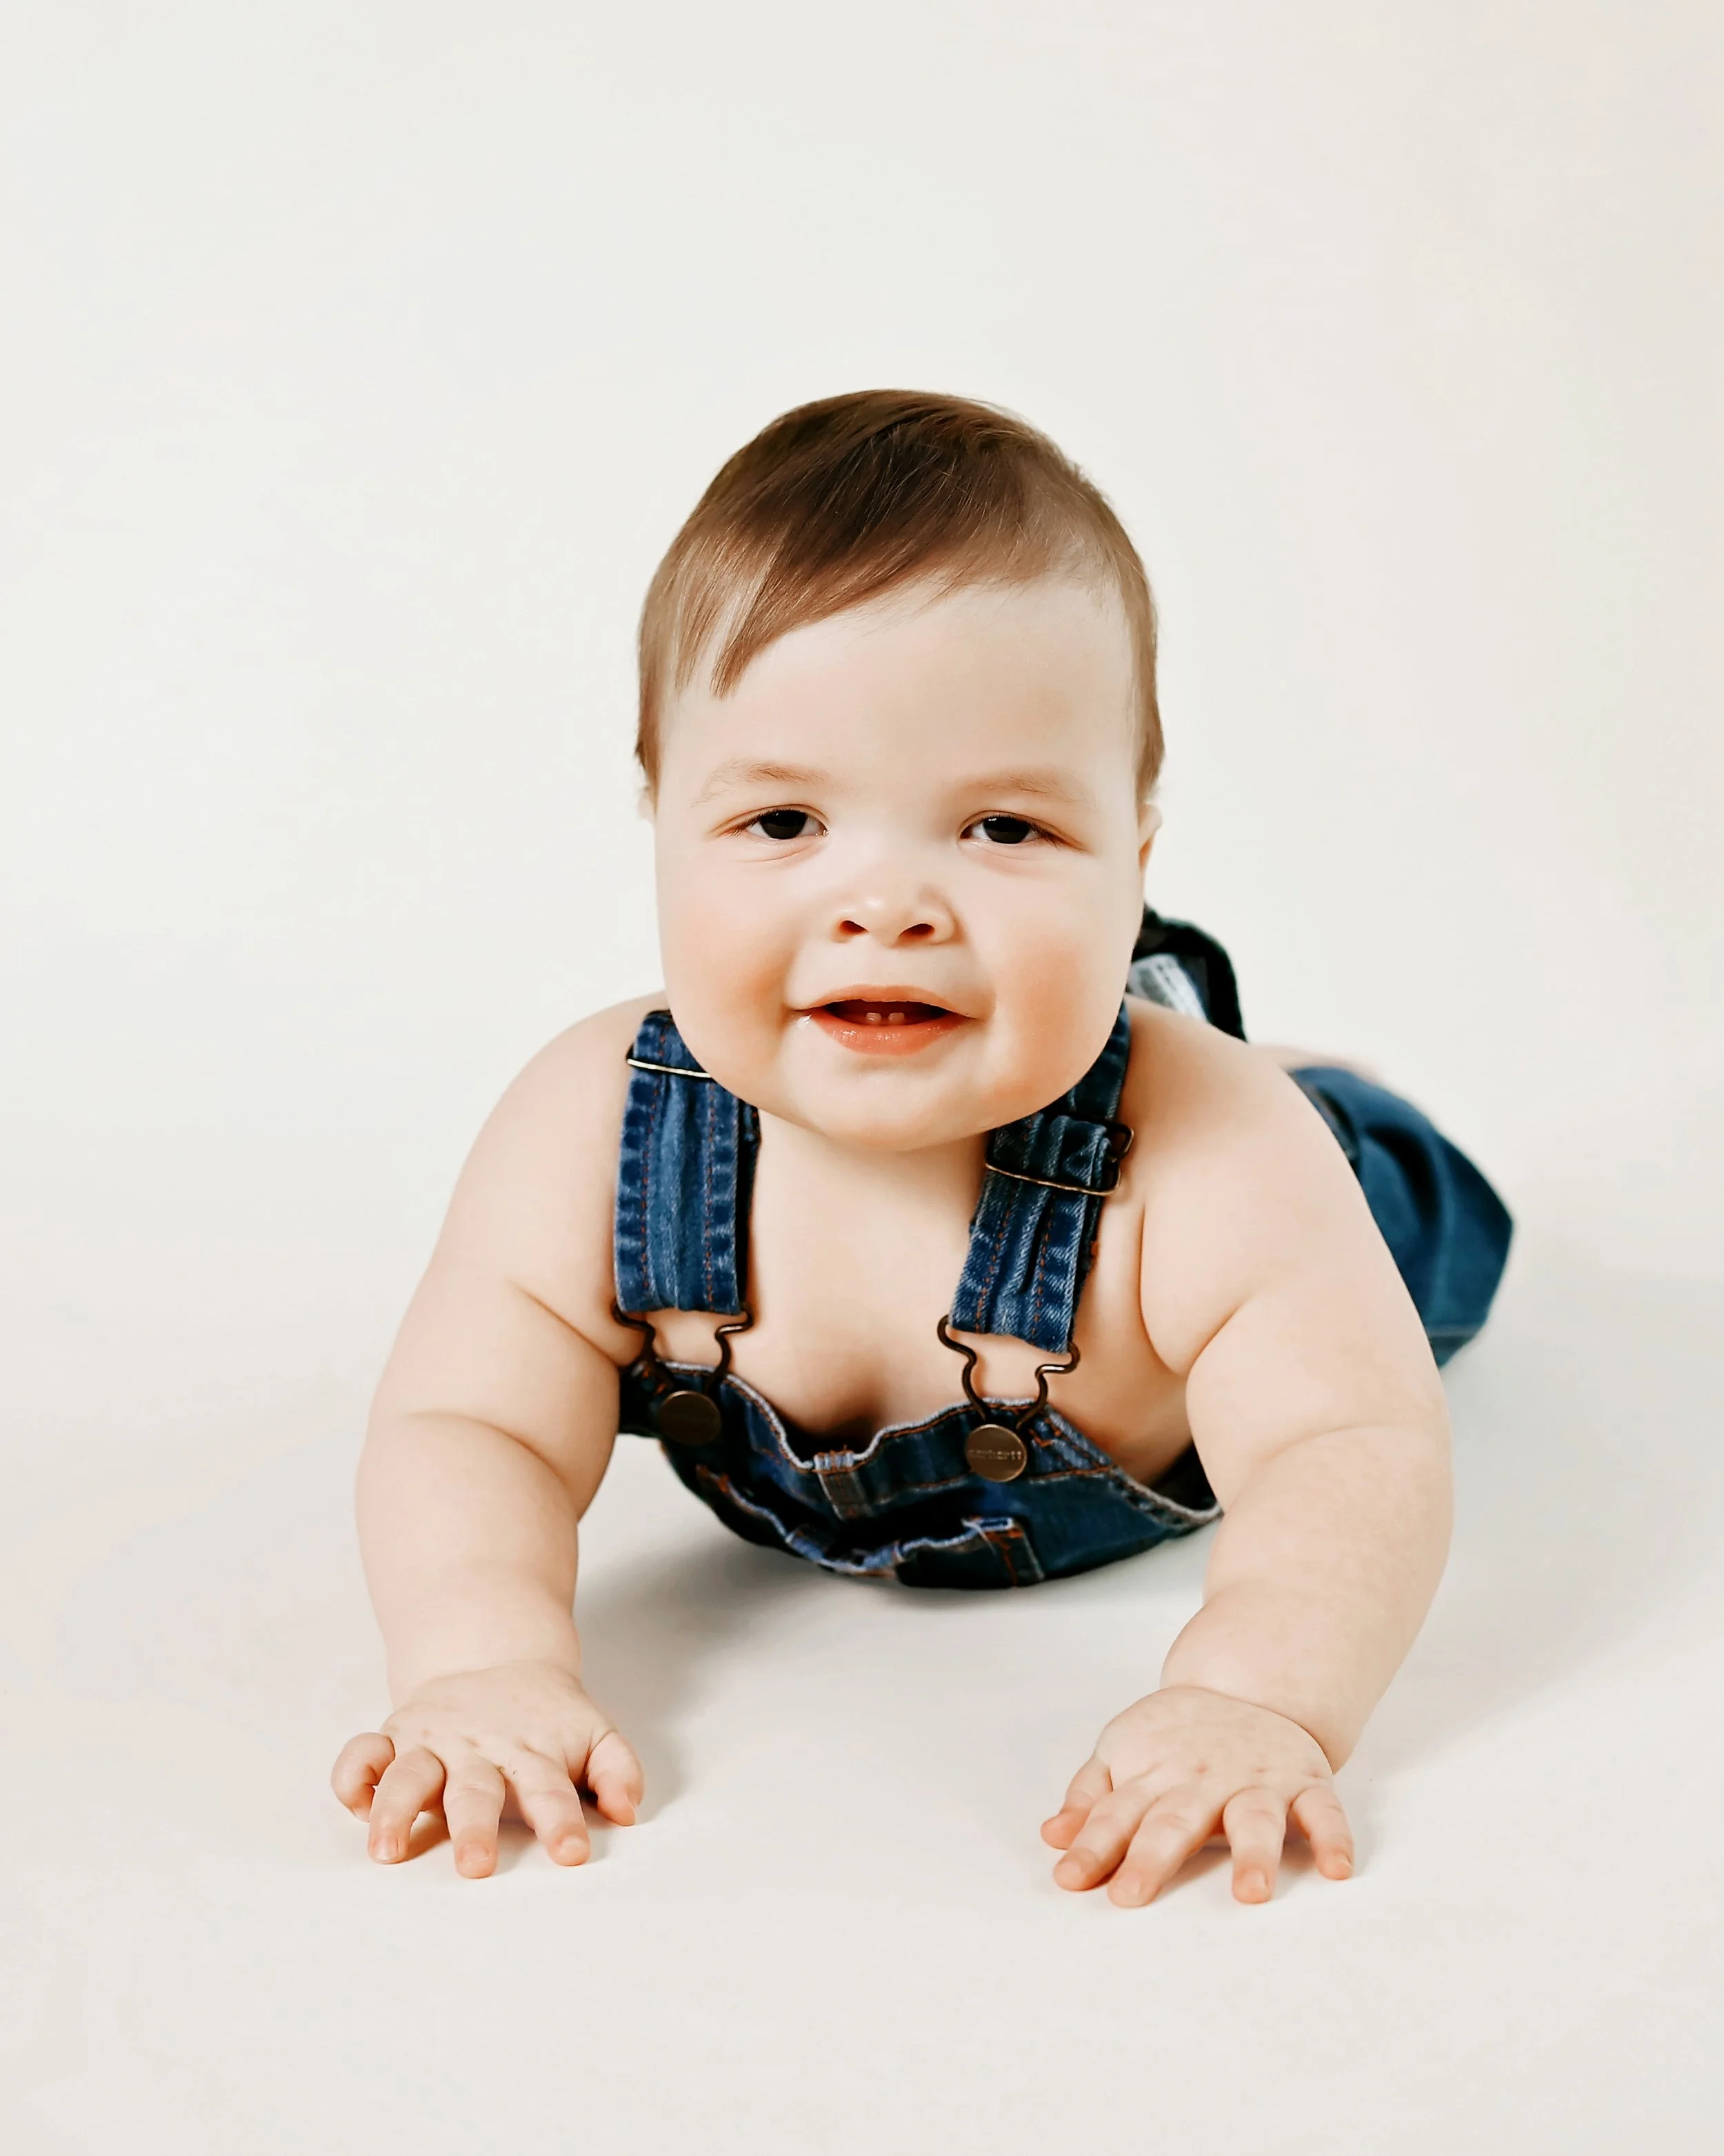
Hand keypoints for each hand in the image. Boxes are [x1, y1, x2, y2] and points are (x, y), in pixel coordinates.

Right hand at [330, 1660, 642, 1877]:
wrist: (495, 1655)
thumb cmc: (548, 1717)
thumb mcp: (594, 1732)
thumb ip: (618, 1769)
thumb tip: (629, 1811)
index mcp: (531, 1752)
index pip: (549, 1790)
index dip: (560, 1821)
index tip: (571, 1854)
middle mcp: (477, 1749)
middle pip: (473, 1790)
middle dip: (473, 1828)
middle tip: (475, 1867)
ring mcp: (431, 1743)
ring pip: (407, 1774)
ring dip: (395, 1810)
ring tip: (387, 1850)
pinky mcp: (394, 1737)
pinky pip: (362, 1754)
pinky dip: (352, 1777)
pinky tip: (355, 1804)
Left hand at [1041, 1684, 1352, 1906]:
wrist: (1250, 1683)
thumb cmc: (1176, 1736)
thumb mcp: (1122, 1752)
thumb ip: (1088, 1798)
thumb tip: (1052, 1838)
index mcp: (1154, 1774)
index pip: (1115, 1814)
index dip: (1092, 1847)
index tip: (1070, 1880)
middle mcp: (1203, 1779)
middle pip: (1173, 1821)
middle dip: (1151, 1858)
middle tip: (1131, 1897)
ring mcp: (1256, 1780)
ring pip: (1254, 1817)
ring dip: (1253, 1854)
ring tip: (1251, 1894)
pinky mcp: (1304, 1780)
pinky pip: (1323, 1810)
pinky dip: (1333, 1838)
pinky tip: (1337, 1869)